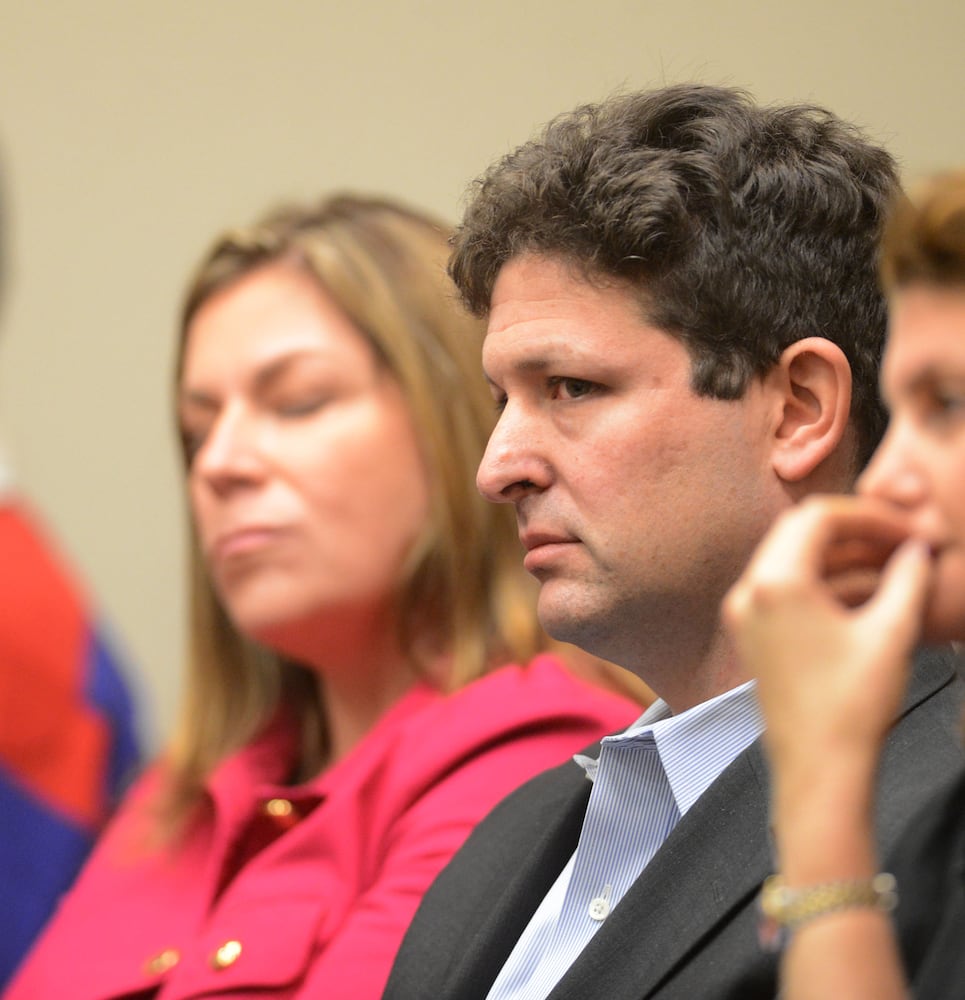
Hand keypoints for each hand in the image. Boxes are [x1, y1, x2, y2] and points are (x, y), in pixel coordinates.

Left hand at [723, 495, 933, 773]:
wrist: (818, 769)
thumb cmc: (852, 705)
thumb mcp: (890, 633)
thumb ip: (907, 580)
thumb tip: (918, 550)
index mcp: (776, 581)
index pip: (819, 517)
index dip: (869, 516)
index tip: (907, 530)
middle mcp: (748, 590)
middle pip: (799, 532)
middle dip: (854, 532)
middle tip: (900, 542)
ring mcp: (744, 613)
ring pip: (792, 560)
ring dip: (840, 557)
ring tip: (892, 566)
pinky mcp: (751, 633)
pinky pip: (784, 589)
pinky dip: (822, 583)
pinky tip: (866, 592)